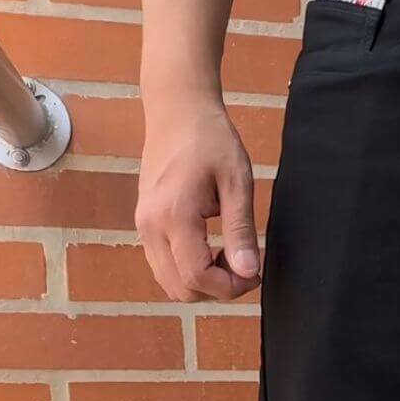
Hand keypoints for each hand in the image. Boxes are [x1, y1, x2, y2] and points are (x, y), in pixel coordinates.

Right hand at [136, 97, 260, 301]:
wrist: (177, 111)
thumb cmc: (211, 140)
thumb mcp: (237, 183)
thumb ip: (240, 230)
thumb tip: (250, 272)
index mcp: (174, 217)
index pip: (197, 278)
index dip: (231, 287)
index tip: (257, 272)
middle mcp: (150, 227)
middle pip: (181, 289)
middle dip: (218, 288)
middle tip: (246, 264)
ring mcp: (143, 227)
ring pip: (170, 282)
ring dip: (203, 281)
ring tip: (230, 254)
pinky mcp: (144, 224)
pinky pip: (163, 265)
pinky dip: (188, 269)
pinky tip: (211, 247)